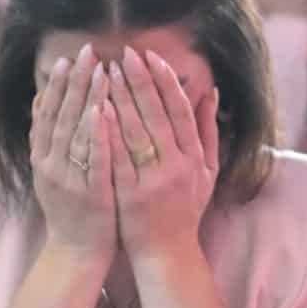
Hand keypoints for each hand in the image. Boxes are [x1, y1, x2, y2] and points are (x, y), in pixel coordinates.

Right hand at [28, 44, 113, 258]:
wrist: (76, 252)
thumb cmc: (71, 209)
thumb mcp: (50, 171)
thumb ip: (45, 138)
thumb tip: (39, 99)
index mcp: (42, 159)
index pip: (47, 115)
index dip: (57, 86)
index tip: (66, 58)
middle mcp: (51, 166)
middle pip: (61, 117)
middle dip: (74, 82)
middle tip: (85, 53)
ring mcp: (69, 179)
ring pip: (76, 133)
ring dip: (87, 99)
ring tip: (99, 71)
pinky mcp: (90, 192)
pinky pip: (93, 158)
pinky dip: (97, 134)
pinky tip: (104, 111)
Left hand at [104, 52, 218, 263]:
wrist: (166, 253)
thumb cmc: (185, 208)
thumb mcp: (206, 171)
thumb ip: (207, 131)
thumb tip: (210, 91)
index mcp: (194, 157)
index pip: (180, 110)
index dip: (165, 81)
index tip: (150, 56)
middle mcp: (176, 166)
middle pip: (157, 115)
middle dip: (139, 81)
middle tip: (123, 54)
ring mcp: (153, 181)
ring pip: (135, 132)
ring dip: (120, 99)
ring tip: (106, 72)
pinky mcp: (129, 194)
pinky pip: (117, 157)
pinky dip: (107, 132)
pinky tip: (96, 109)